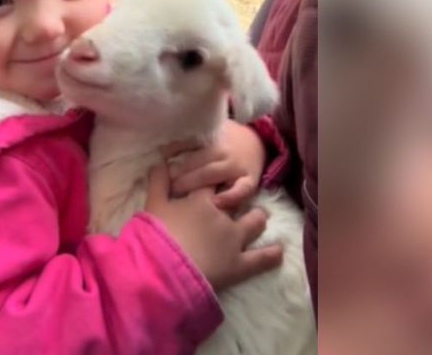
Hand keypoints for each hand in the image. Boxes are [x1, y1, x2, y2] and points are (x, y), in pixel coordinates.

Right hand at [144, 163, 282, 289]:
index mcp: (201, 199)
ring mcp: (234, 239)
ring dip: (258, 217)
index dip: (212, 180)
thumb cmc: (155, 235)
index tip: (216, 180)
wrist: (164, 269)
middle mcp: (222, 215)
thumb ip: (157, 182)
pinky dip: (271, 254)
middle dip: (238, 195)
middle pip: (236, 198)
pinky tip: (278, 251)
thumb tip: (159, 162)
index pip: (210, 182)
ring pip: (254, 222)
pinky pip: (261, 258)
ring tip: (260, 216)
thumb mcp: (152, 204)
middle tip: (239, 195)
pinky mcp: (239, 264)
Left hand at [161, 120, 265, 208]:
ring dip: (193, 184)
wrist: (256, 142)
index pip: (185, 143)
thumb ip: (185, 141)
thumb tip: (156, 151)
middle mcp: (221, 150)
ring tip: (177, 194)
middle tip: (161, 185)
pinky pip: (241, 191)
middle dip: (177, 173)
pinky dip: (229, 197)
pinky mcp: (249, 181)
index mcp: (209, 137)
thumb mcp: (207, 132)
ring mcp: (236, 166)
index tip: (157, 164)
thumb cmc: (223, 140)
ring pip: (212, 175)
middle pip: (195, 161)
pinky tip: (215, 204)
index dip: (170, 153)